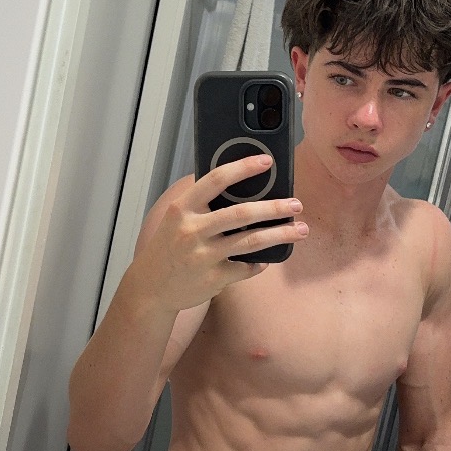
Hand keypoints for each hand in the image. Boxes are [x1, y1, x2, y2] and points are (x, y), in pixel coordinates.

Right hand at [133, 155, 307, 312]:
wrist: (150, 288)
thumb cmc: (168, 247)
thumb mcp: (176, 219)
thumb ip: (202, 204)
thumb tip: (241, 185)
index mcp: (183, 209)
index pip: (216, 180)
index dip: (244, 168)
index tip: (267, 162)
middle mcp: (192, 231)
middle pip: (242, 213)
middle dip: (275, 207)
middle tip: (296, 204)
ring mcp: (203, 257)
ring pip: (251, 242)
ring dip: (280, 235)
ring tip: (300, 230)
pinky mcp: (213, 279)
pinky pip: (246, 268)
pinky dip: (260, 263)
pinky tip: (267, 258)